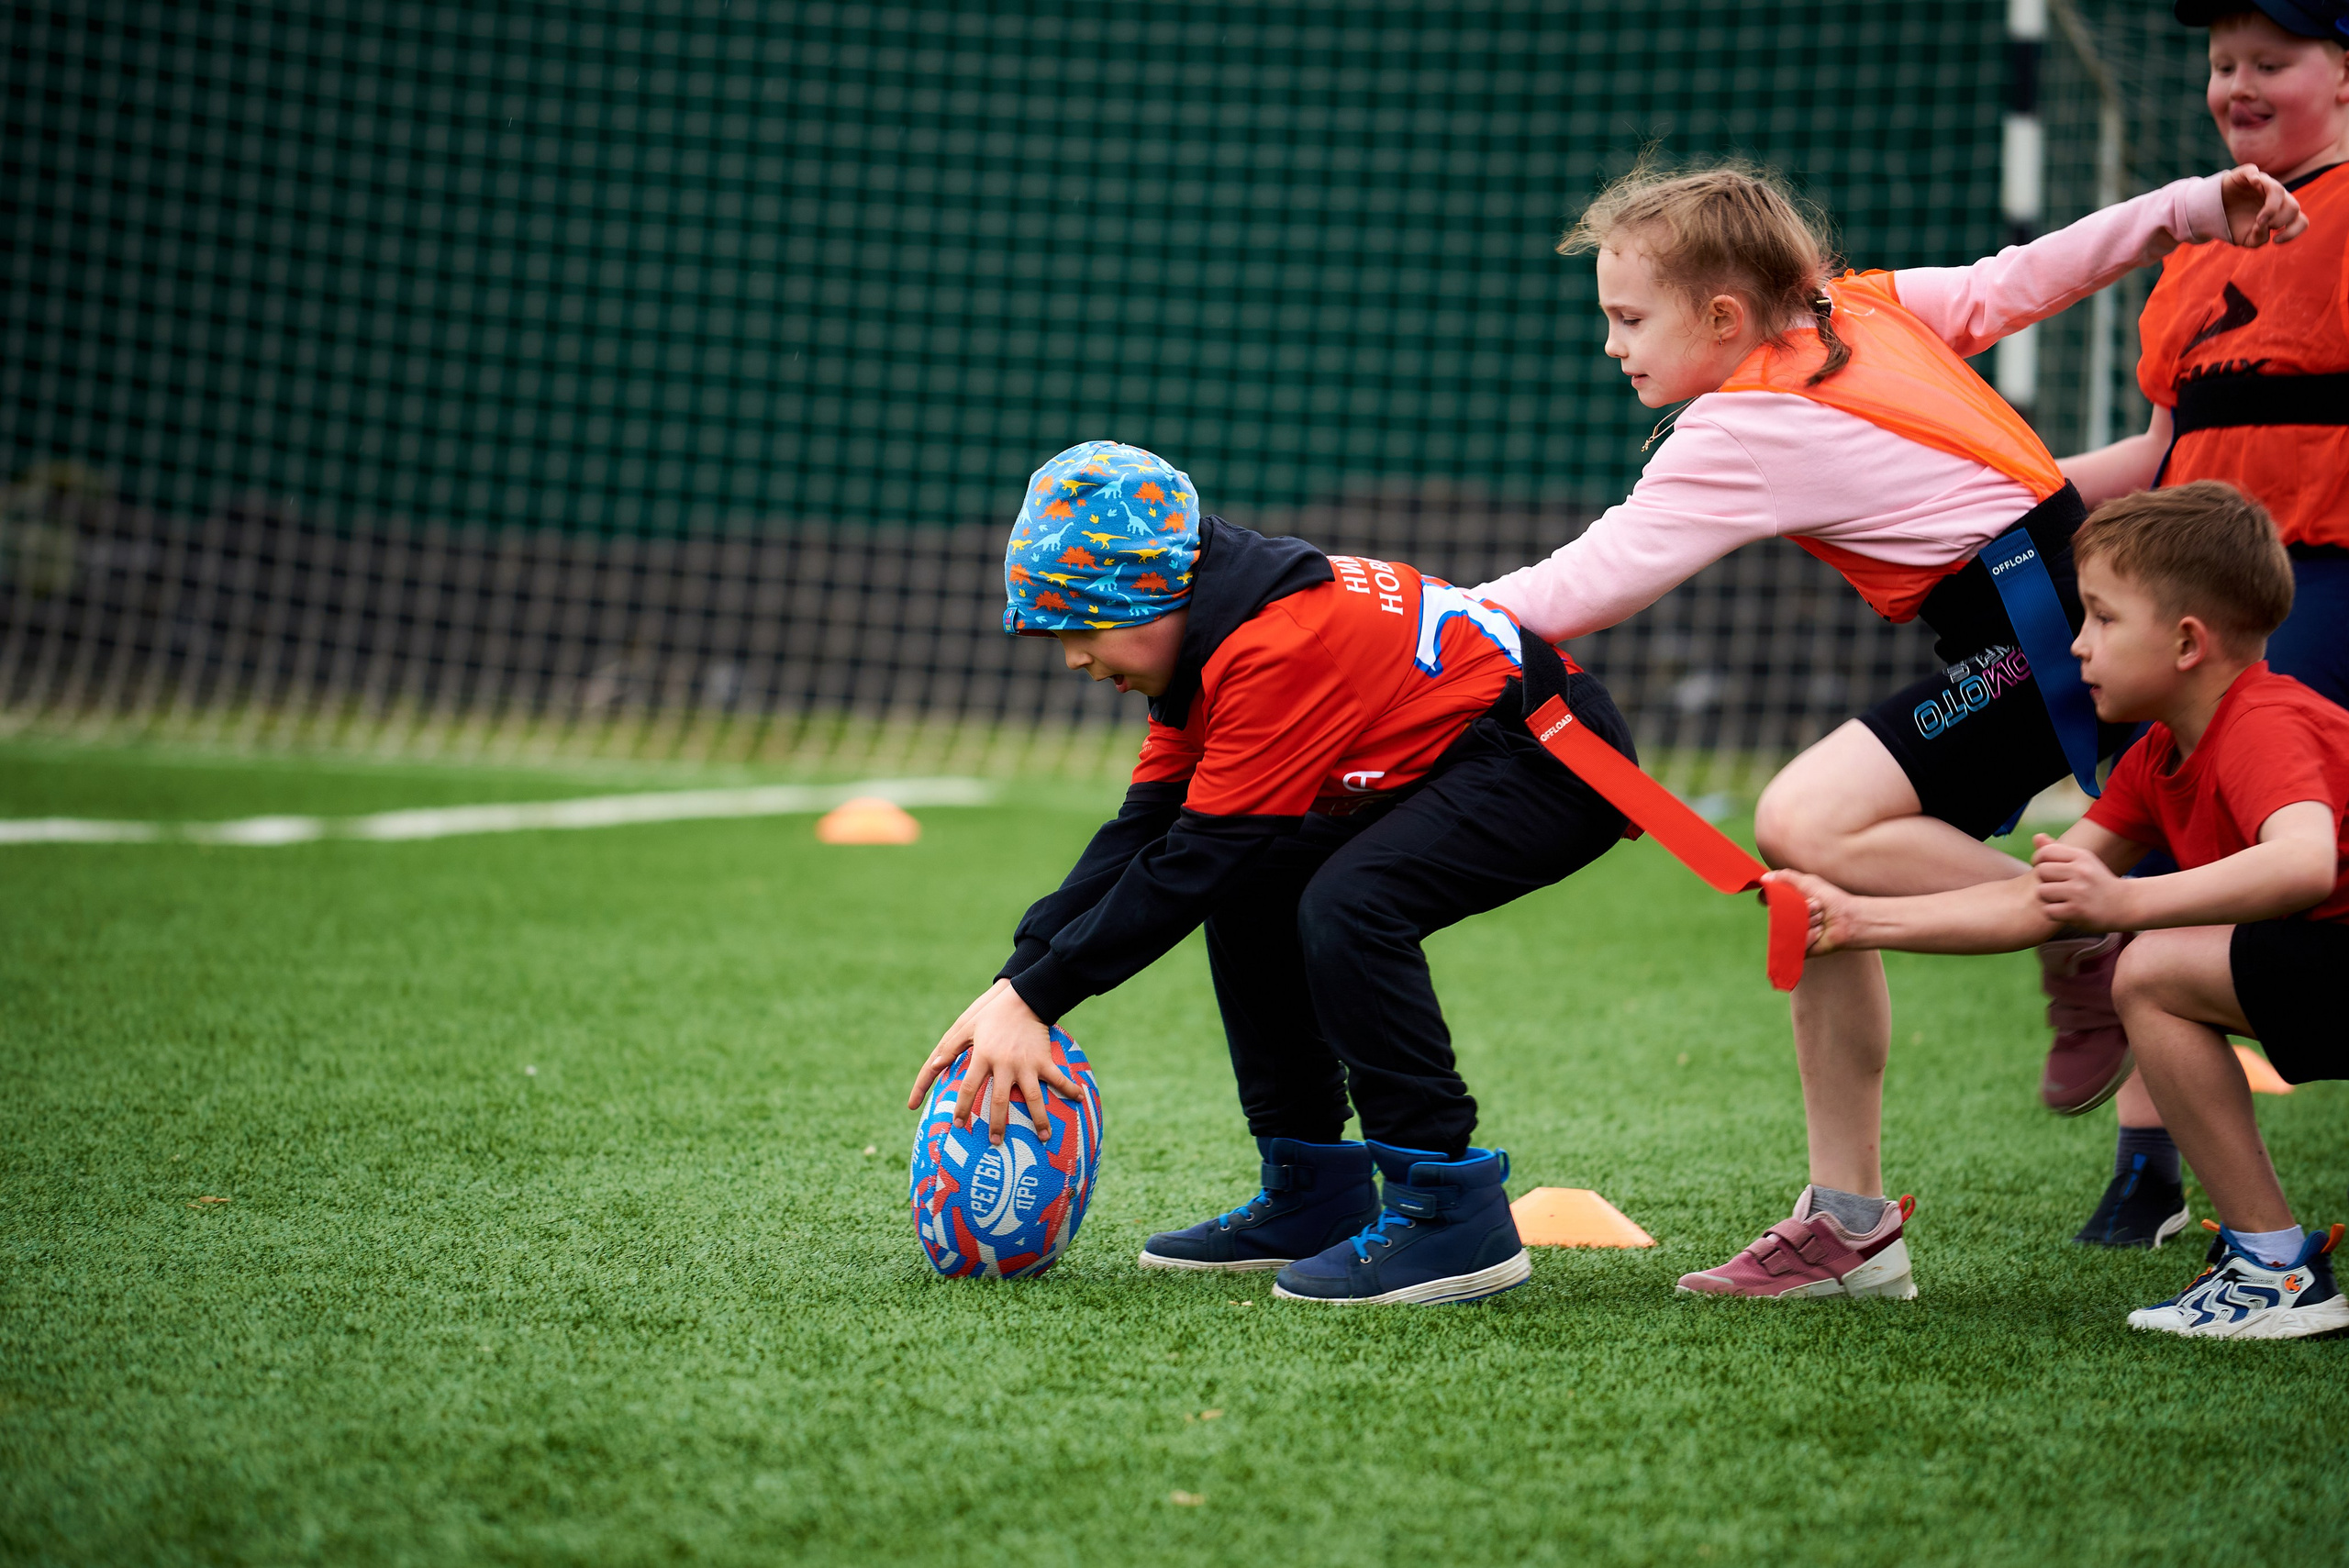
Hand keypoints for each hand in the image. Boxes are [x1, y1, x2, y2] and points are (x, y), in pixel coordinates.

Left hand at [907, 980, 1082, 1145]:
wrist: (1023, 998)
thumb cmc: (991, 1014)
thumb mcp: (966, 1027)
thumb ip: (949, 1048)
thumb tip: (932, 1067)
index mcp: (982, 1057)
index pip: (969, 1088)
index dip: (963, 1108)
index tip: (959, 1124)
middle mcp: (1004, 1063)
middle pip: (1000, 1100)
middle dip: (998, 1124)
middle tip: (997, 1142)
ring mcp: (1026, 1063)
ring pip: (1032, 1097)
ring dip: (1039, 1119)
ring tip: (1043, 1138)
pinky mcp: (1043, 1059)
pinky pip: (1058, 1078)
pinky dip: (1070, 1089)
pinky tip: (1080, 1100)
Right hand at [1762, 869, 1859, 954]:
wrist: (1849, 921)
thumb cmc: (1832, 900)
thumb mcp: (1809, 882)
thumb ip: (1786, 877)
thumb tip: (1764, 877)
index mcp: (1790, 902)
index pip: (1771, 900)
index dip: (1771, 897)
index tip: (1773, 895)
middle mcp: (1790, 917)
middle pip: (1779, 914)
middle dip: (1801, 908)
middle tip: (1817, 906)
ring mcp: (1794, 932)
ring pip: (1788, 928)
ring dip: (1808, 921)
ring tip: (1822, 920)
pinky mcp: (1800, 947)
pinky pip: (1795, 942)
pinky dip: (1809, 935)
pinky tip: (1820, 932)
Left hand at [2030, 833, 2132, 929]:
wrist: (2125, 904)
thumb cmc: (2097, 881)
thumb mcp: (2082, 861)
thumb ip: (2057, 850)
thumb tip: (2036, 837)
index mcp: (2081, 856)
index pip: (2045, 852)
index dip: (2039, 861)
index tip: (2048, 870)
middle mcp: (2080, 871)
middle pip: (2041, 872)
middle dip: (2045, 881)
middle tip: (2059, 887)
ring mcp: (2079, 892)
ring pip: (2042, 892)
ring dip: (2048, 898)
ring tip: (2063, 899)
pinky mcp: (2077, 911)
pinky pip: (2048, 911)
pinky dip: (2054, 913)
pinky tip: (2067, 911)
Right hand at [2219, 164, 2305, 247]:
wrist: (2215, 212)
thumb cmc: (2237, 225)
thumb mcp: (2246, 240)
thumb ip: (2259, 239)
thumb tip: (2263, 227)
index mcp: (2282, 213)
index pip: (2301, 221)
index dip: (2293, 232)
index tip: (2275, 241)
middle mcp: (2278, 197)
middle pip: (2293, 206)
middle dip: (2280, 220)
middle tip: (2261, 226)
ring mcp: (2263, 184)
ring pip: (2278, 190)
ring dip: (2272, 208)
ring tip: (2260, 220)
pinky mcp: (2246, 176)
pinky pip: (2254, 171)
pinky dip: (2255, 176)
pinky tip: (2253, 183)